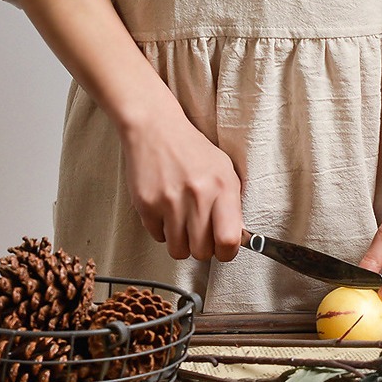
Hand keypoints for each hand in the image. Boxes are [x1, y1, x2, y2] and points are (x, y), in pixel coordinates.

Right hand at [120, 106, 243, 262]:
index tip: (223, 249)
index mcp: (222, 186)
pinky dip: (162, 230)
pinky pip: (158, 237)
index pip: (229, 240)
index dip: (227, 252)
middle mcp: (197, 195)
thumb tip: (235, 238)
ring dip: (181, 241)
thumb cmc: (191, 149)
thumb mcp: (223, 169)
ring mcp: (169, 201)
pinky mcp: (146, 205)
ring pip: (178, 250)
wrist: (155, 128)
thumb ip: (232, 203)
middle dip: (202, 248)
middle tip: (200, 233)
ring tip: (182, 220)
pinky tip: (166, 209)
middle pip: (202, 252)